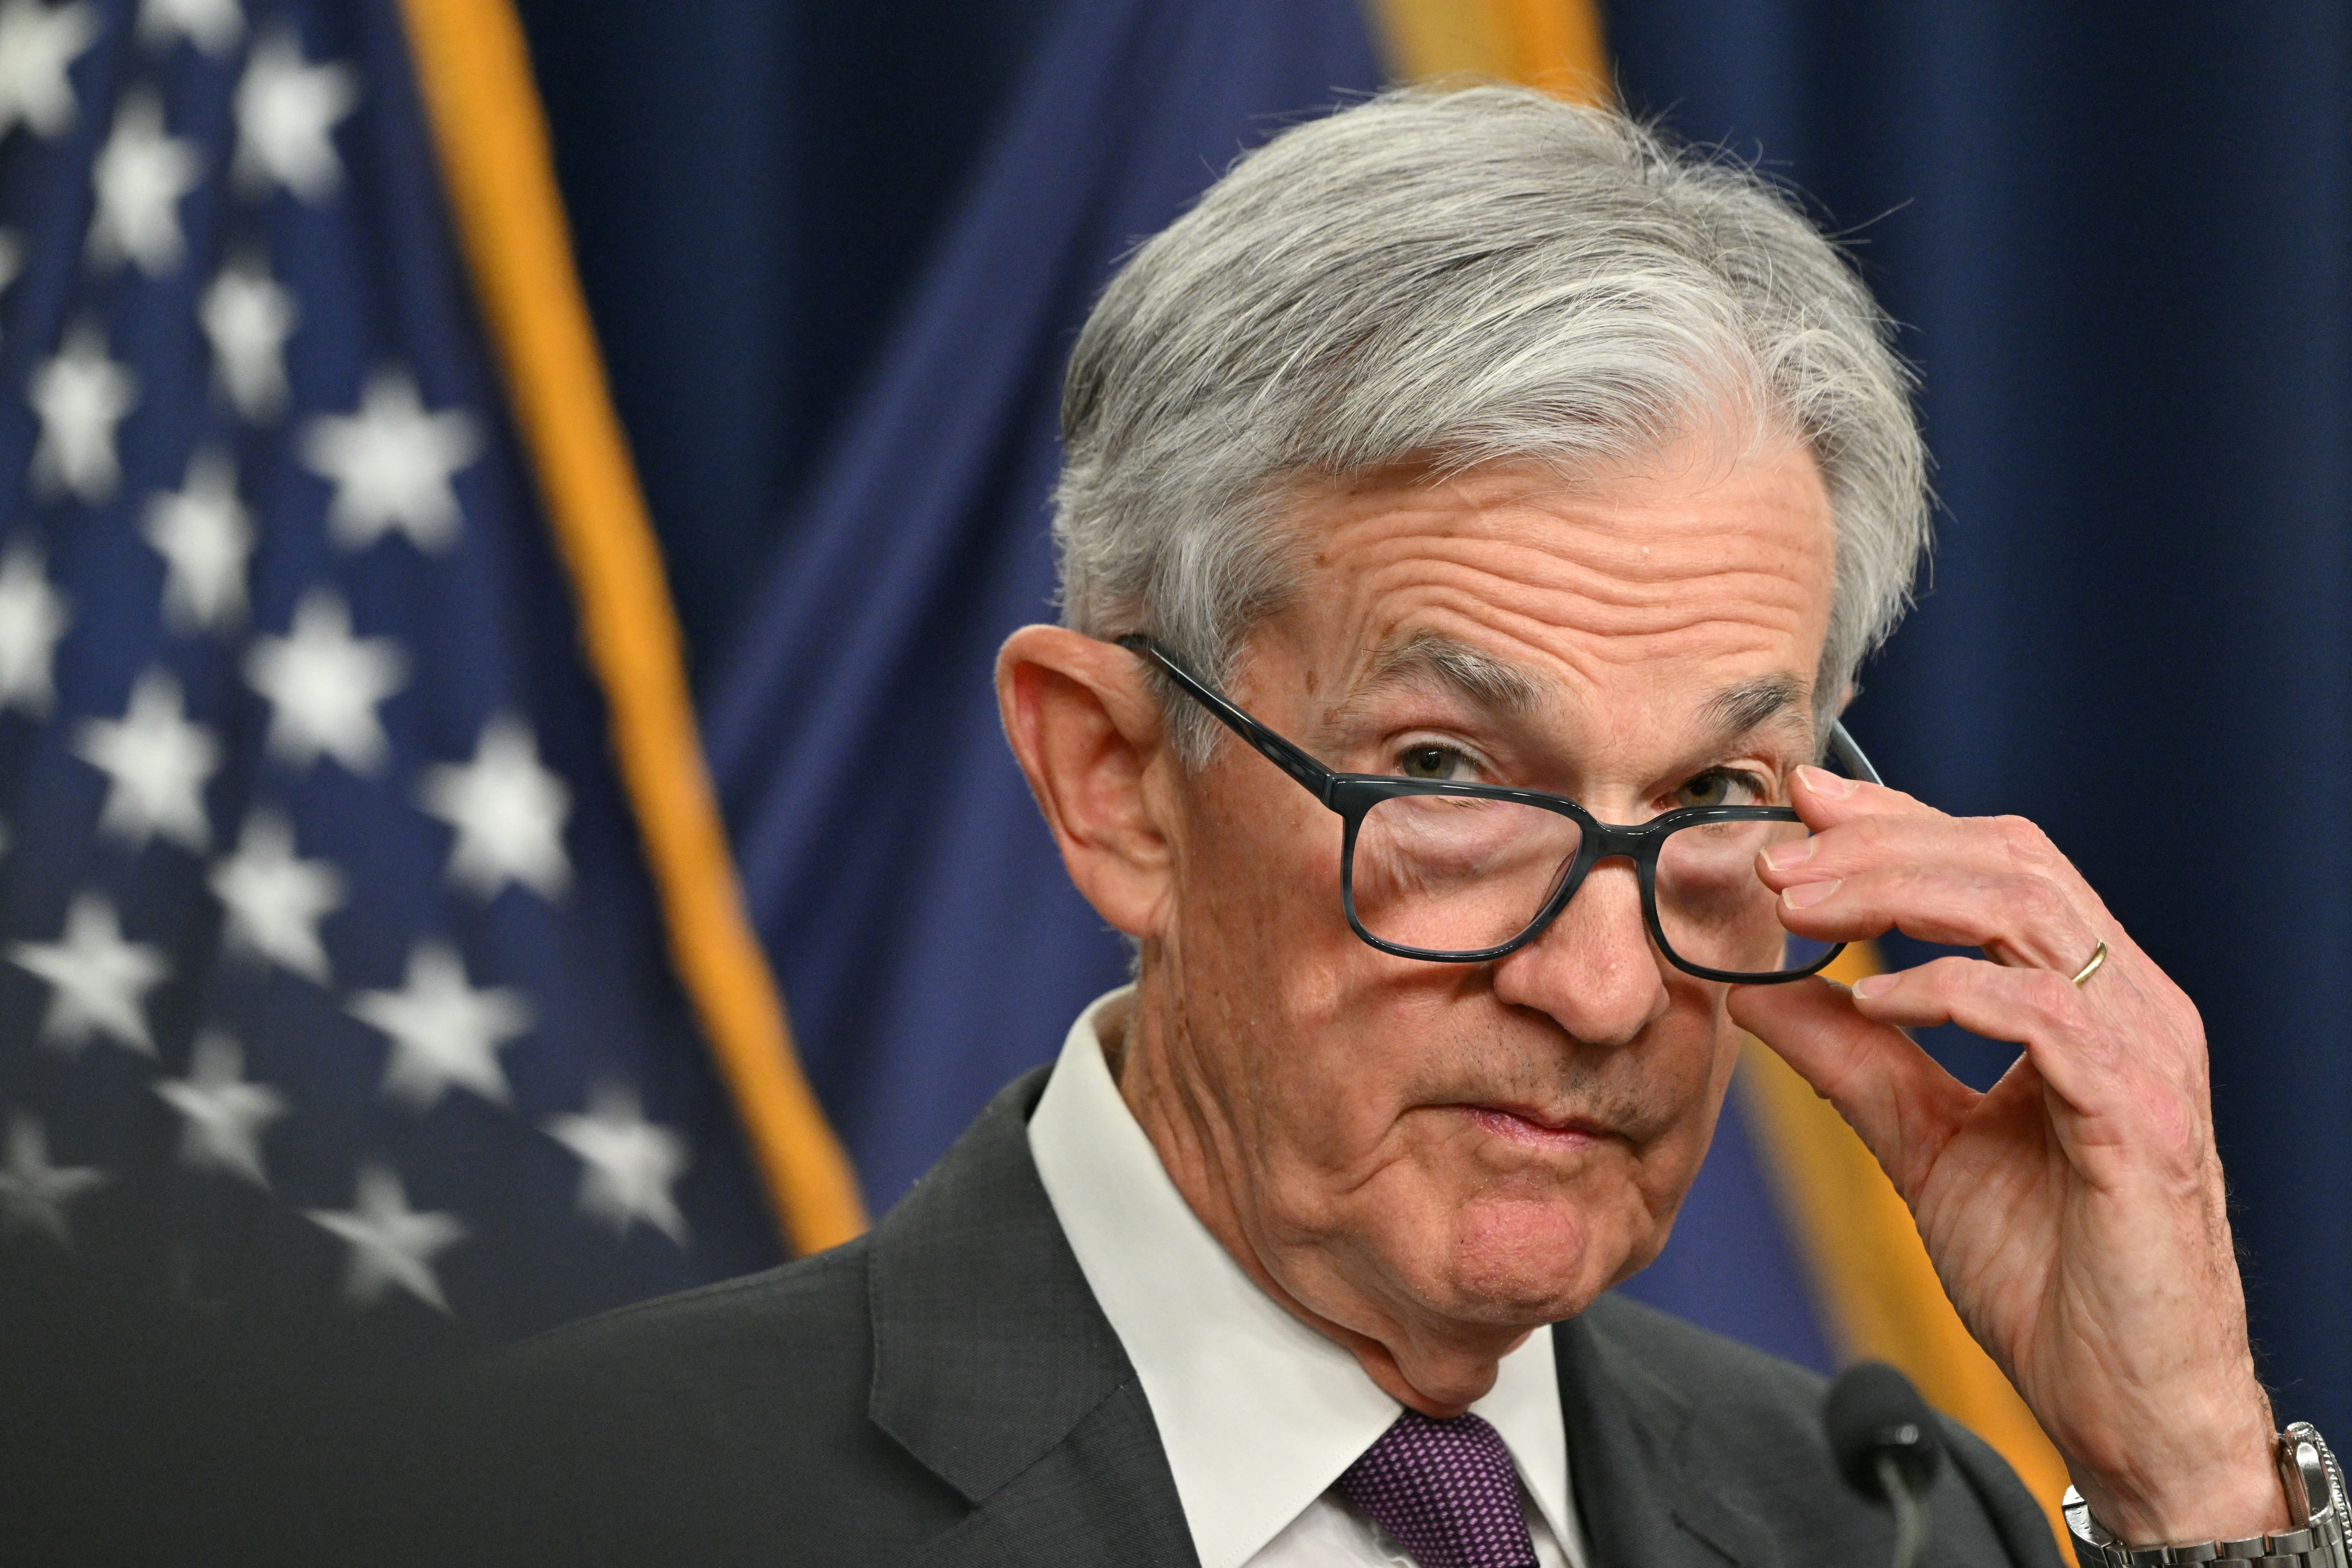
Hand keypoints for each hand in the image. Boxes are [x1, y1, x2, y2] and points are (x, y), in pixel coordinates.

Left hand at [1730, 765, 2283, 1545]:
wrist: (2129, 1406)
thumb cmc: (2049, 1277)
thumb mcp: (1923, 1143)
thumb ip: (1852, 1061)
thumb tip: (1759, 991)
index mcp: (2090, 999)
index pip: (1998, 862)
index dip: (1900, 821)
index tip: (1802, 806)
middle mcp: (2133, 1003)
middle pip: (2011, 858)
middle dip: (1884, 840)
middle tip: (1782, 851)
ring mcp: (2146, 1053)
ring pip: (2024, 910)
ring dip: (1899, 891)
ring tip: (1801, 906)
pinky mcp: (2139, 1116)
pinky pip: (2042, 1013)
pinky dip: (1947, 990)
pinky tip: (1870, 997)